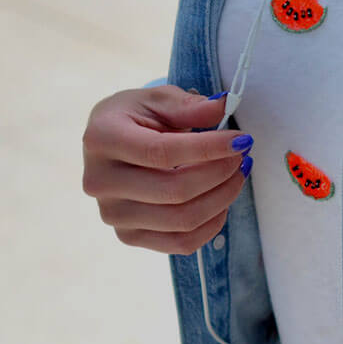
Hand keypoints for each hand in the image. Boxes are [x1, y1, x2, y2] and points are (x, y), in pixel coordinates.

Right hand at [81, 86, 251, 254]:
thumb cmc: (136, 118)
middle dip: (221, 173)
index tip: (242, 140)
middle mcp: (100, 181)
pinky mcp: (128, 236)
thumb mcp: (158, 100)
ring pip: (182, 221)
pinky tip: (221, 201)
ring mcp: (113, 214)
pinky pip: (181, 243)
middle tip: (242, 157)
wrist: (111, 144)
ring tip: (236, 175)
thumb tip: (222, 107)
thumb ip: (189, 105)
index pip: (162, 152)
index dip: (208, 149)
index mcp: (102, 139)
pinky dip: (212, 224)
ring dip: (222, 198)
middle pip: (175, 191)